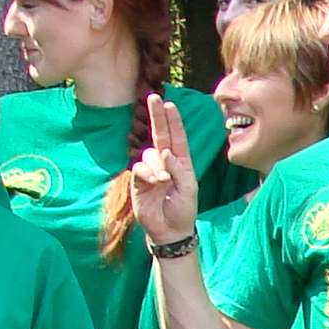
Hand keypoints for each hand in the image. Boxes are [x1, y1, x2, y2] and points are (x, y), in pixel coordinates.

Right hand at [131, 95, 201, 245]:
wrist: (170, 230)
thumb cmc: (183, 209)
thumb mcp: (189, 189)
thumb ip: (179, 169)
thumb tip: (165, 152)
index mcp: (181, 162)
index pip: (177, 137)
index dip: (173, 121)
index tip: (170, 105)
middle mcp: (165, 163)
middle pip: (160, 135)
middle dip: (157, 116)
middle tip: (153, 97)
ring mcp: (151, 171)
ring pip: (149, 154)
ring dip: (157, 165)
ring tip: (164, 181)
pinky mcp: (138, 181)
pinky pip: (139, 168)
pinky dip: (147, 173)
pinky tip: (154, 182)